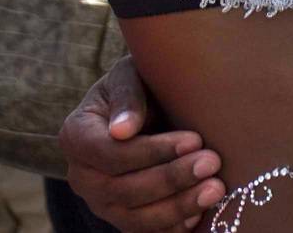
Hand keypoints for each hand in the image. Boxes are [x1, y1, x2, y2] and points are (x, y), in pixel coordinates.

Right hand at [60, 57, 225, 231]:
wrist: (142, 104)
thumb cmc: (138, 83)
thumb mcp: (130, 75)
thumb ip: (127, 96)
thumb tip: (122, 130)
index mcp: (77, 136)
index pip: (112, 153)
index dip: (153, 150)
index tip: (194, 139)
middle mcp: (82, 176)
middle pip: (125, 189)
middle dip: (172, 178)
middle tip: (212, 162)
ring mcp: (100, 203)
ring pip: (136, 218)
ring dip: (178, 207)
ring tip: (215, 189)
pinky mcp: (122, 218)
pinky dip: (173, 227)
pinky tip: (202, 213)